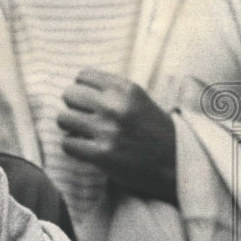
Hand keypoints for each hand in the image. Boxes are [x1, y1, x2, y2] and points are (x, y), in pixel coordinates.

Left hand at [56, 69, 177, 204]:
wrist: (177, 164)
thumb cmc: (153, 131)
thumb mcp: (138, 100)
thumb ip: (111, 90)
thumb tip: (75, 85)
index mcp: (126, 89)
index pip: (82, 76)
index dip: (82, 88)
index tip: (89, 101)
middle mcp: (116, 106)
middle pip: (69, 94)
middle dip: (73, 106)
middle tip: (85, 118)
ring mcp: (108, 130)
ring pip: (63, 118)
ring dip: (70, 127)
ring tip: (83, 133)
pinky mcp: (102, 154)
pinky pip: (67, 143)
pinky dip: (73, 147)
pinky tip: (86, 149)